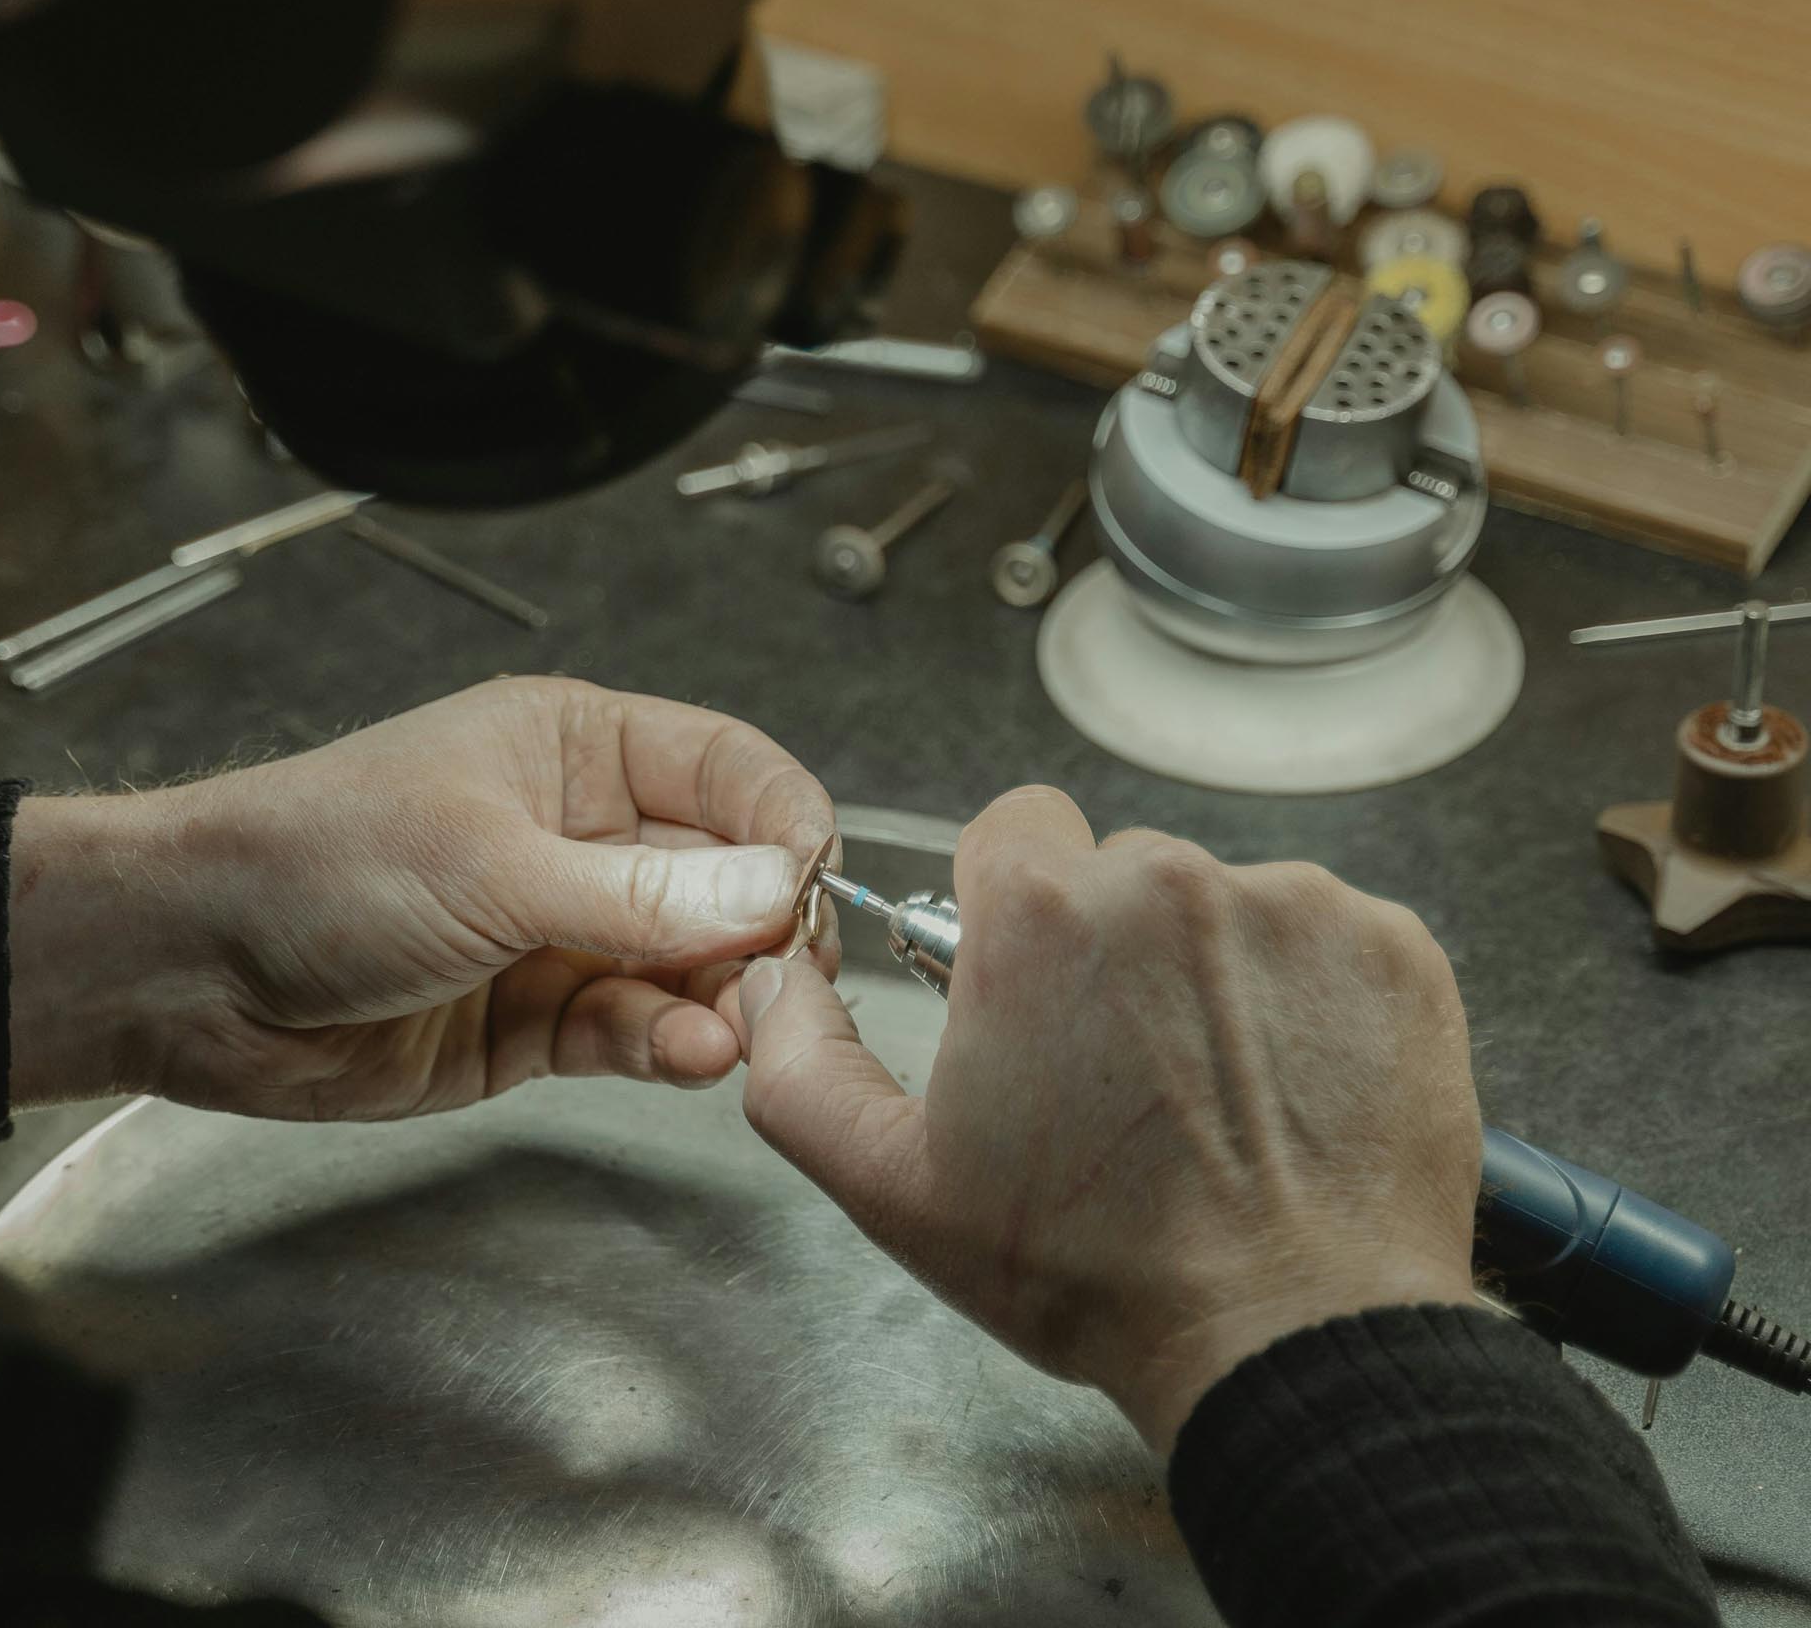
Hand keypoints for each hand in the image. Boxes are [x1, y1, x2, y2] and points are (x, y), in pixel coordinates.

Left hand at [7, 677, 836, 1121]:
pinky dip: (667, 1046)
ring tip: (734, 1030)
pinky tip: (687, 1054)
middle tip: (793, 980)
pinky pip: (633, 1032)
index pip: (726, 769)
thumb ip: (640, 893)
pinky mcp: (534, 1025)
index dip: (783, 821)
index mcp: (574, 750)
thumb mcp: (491, 864)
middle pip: (725, 879)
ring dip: (720, 1000)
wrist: (190, 969)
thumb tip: (776, 893)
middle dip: (767, 929)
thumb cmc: (314, 861)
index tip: (818, 880)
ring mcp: (561, 934)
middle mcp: (581, 837)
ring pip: (688, 968)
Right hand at [732, 786, 1482, 1455]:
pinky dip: (1307, 999)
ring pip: (1225, 903)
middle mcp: (1169, 880)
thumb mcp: (894, 1188)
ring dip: (1210, 973)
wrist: (1294, 1337)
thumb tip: (774, 982)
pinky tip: (1291, 1089)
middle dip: (1111, 946)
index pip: (1012, 831)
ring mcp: (1294, 907)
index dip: (1010, 914)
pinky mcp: (1393, 947)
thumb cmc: (1099, 1270)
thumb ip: (800, 1067)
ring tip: (1215, 1094)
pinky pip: (1327, 938)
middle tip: (1119, 1069)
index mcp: (1041, 914)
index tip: (1031, 987)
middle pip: (1120, 869)